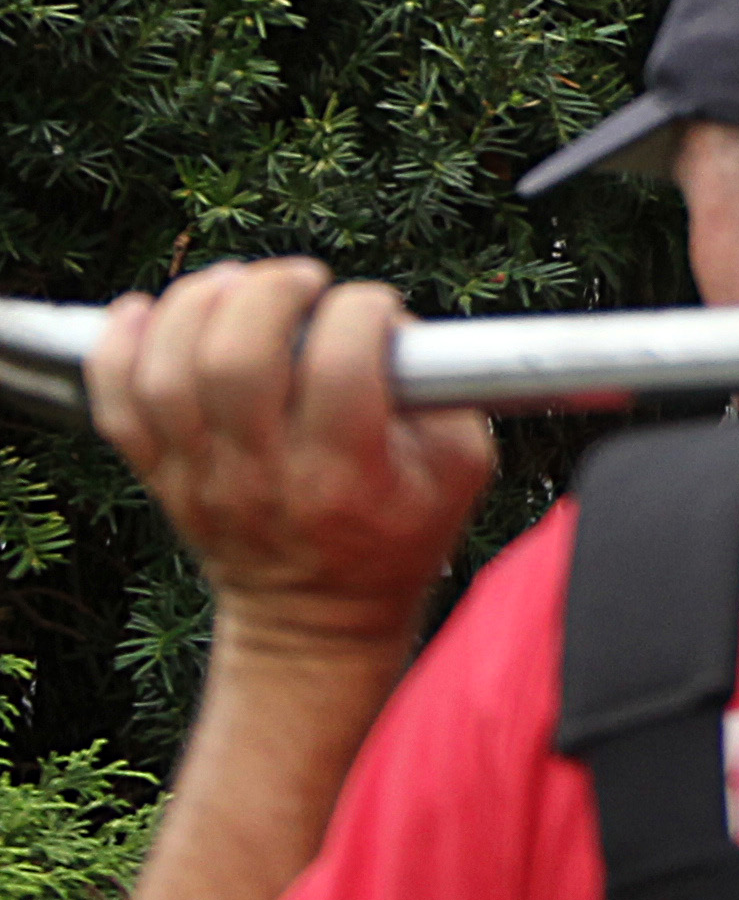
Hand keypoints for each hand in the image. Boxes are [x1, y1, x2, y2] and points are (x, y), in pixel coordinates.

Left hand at [87, 262, 490, 649]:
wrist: (314, 618)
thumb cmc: (397, 535)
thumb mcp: (461, 471)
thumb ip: (453, 396)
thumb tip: (397, 327)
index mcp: (347, 475)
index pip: (340, 367)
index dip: (362, 311)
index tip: (375, 308)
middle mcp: (264, 476)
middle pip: (235, 361)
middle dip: (267, 293)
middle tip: (300, 281)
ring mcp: (201, 477)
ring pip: (166, 373)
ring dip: (194, 306)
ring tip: (234, 284)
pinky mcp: (160, 475)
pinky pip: (114, 403)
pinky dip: (117, 346)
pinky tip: (148, 310)